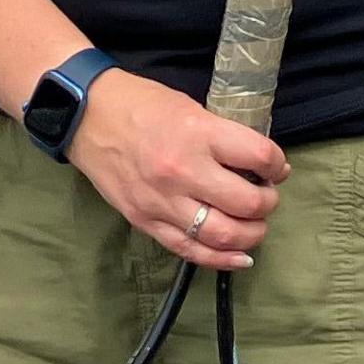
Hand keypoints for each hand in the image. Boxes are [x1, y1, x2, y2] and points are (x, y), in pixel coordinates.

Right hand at [63, 72, 285, 271]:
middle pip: (247, 203)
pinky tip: (240, 256)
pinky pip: (190, 250)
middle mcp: (183, 171)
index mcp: (198, 134)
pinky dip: (222, 259)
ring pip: (223, 234)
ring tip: (255, 224)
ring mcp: (162, 201)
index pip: (258, 157)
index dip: (277, 164)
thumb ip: (222, 136)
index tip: (276, 167)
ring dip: (251, 234)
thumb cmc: (141, 104)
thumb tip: (259, 163)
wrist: (86, 116)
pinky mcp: (146, 221)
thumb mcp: (190, 108)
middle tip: (267, 196)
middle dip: (268, 202)